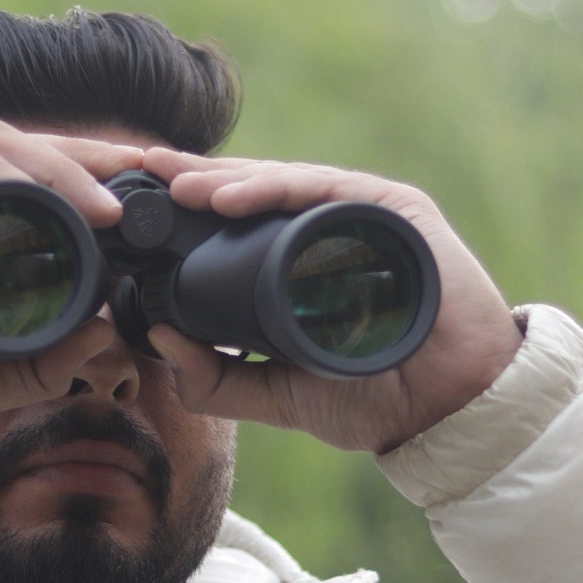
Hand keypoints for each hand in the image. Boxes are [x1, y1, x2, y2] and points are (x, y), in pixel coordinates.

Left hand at [136, 148, 521, 455]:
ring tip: (174, 185)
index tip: (133, 210)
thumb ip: (218, 377)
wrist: (449, 410)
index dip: (186, 214)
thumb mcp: (276, 394)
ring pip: (281, 184)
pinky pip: (323, 188)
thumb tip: (157, 337)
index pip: (236, 227)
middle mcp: (329, 232)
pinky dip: (272, 190)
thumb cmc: (374, 397)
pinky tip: (226, 198)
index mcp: (302, 265)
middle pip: (252, 195)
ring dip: (222, 181)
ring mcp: (361, 217)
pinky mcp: (393, 209)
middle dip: (192, 182)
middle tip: (136, 171)